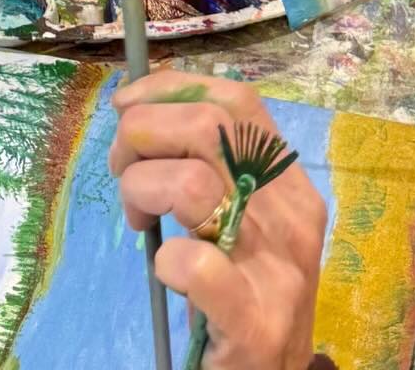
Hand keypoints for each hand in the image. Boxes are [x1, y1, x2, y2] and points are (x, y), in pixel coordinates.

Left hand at [110, 72, 324, 369]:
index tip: (128, 105)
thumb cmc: (242, 289)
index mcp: (288, 183)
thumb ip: (206, 162)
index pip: (235, 100)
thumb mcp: (239, 214)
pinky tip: (167, 272)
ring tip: (140, 218)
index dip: (170, 89)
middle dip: (141, 134)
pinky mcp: (256, 325)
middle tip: (122, 169)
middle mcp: (291, 217)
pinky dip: (166, 261)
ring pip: (190, 183)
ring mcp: (278, 271)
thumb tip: (137, 108)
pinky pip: (195, 264)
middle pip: (206, 126)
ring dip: (142, 189)